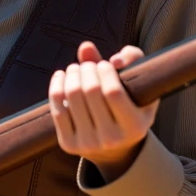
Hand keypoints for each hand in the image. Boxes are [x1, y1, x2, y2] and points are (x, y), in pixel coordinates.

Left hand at [48, 41, 159, 181]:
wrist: (115, 148)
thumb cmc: (131, 106)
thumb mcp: (140, 86)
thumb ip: (127, 59)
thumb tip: (86, 48)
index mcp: (135, 126)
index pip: (113, 91)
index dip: (105, 71)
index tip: (105, 64)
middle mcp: (112, 139)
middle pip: (90, 91)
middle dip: (87, 69)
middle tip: (88, 65)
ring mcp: (88, 144)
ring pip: (72, 97)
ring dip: (71, 74)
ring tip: (75, 68)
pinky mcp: (68, 145)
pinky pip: (57, 109)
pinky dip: (56, 86)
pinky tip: (61, 76)